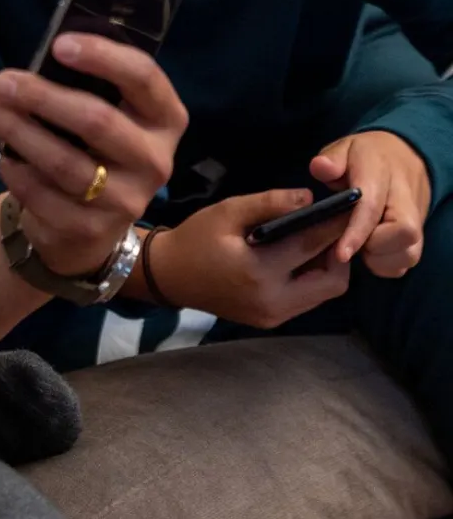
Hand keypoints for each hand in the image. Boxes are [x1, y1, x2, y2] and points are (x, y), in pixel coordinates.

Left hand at [0, 33, 186, 275]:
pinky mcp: (93, 230)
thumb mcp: (104, 114)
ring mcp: (127, 200)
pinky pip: (44, 195)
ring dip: (18, 130)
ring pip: (65, 162)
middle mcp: (155, 160)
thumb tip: (41, 58)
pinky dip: (16, 171)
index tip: (58, 45)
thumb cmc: (91, 148)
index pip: (144, 78)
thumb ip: (84, 87)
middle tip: (2, 80)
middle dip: (42, 96)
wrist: (87, 225)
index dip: (103, 56)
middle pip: (97, 120)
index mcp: (164, 119)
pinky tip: (2, 156)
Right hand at [149, 189, 351, 327]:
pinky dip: (312, 278)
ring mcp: (274, 316)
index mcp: (259, 271)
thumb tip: (309, 198)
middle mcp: (273, 301)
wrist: (169, 275)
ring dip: (328, 267)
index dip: (335, 225)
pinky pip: (306, 299)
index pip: (311, 246)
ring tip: (318, 239)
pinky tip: (300, 257)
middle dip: (339, 252)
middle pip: (332, 281)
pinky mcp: (272, 320)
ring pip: (323, 293)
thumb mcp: (226, 212)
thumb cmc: (195, 239)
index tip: (349, 207)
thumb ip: (269, 203)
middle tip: (334, 227)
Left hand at [310, 130, 430, 275]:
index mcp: (381, 173)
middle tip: (347, 241)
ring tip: (358, 245)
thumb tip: (320, 168)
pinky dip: (386, 265)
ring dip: (379, 259)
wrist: (404, 157)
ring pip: (409, 253)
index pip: (372, 206)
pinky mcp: (417, 236)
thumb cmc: (365, 156)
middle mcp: (405, 199)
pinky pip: (406, 261)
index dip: (357, 232)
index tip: (341, 254)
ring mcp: (416, 220)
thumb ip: (331, 159)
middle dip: (373, 246)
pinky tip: (369, 251)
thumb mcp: (344, 148)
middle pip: (404, 232)